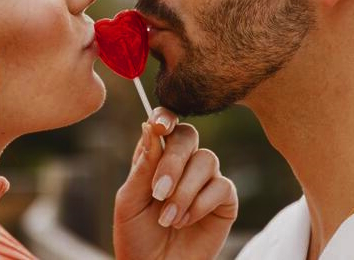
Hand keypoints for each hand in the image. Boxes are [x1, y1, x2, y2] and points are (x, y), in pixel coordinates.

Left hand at [113, 107, 237, 259]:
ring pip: (206, 159)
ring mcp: (204, 180)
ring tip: (168, 218)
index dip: (165, 117)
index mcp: (155, 157)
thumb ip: (142, 167)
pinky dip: (200, 203)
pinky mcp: (224, 200)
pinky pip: (221, 186)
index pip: (164, 124)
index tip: (159, 125)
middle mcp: (182, 163)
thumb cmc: (136, 237)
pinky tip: (184, 221)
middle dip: (173, 161)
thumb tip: (150, 126)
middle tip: (158, 192)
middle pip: (188, 136)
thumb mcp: (129, 201)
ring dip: (184, 190)